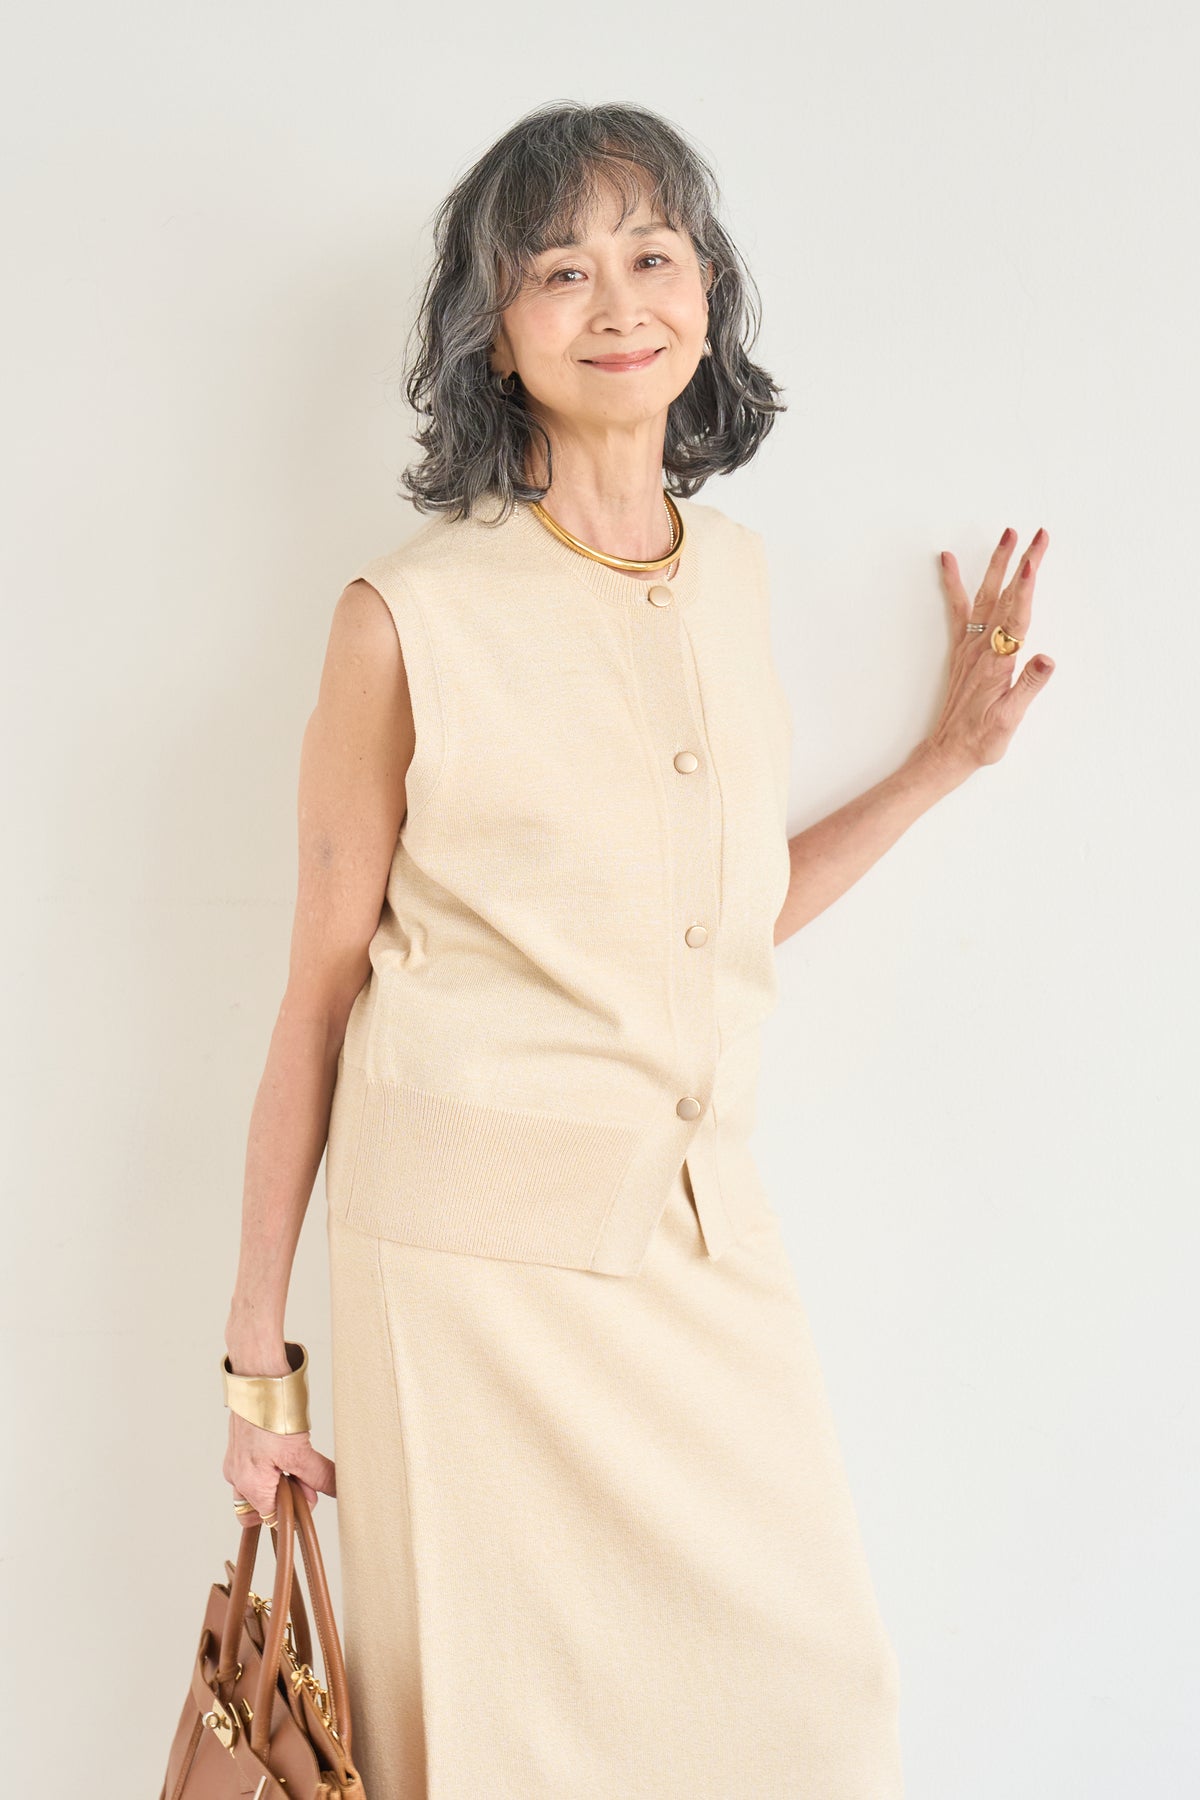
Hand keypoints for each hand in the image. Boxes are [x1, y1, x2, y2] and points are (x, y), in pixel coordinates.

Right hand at [223, 1412, 336, 1528]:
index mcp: (249, 1485)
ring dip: (278, 1479)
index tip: (309, 1494)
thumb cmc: (270, 1415)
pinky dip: (271, 1464)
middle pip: (260, 1506)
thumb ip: (318, 1477)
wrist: (257, 1379)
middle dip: (283, 1497)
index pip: (269, 1518)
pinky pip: (254, 1466)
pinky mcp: (239, 1445)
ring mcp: (236, 1460)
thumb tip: (336, 1492)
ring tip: (296, 1459)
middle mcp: (237, 1477)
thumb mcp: (300, 1452)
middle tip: (303, 1478)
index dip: (293, 1511)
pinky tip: (285, 1448)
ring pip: (257, 1485)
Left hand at [926, 526, 1054, 780]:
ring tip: (1008, 534)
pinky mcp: (962, 649)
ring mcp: (971, 646)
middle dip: (1021, 563)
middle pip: (1006, 597)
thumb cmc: (983, 738)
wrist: (950, 750)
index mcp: (998, 661)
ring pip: (986, 595)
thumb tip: (1045, 660)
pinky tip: (947, 560)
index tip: (1031, 562)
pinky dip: (953, 582)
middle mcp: (982, 648)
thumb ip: (1028, 686)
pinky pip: (959, 608)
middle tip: (1037, 535)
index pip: (1016, 617)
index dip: (1025, 589)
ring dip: (997, 563)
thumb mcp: (1011, 718)